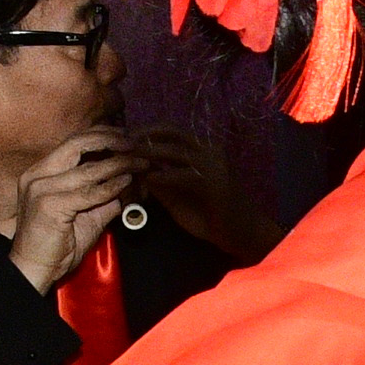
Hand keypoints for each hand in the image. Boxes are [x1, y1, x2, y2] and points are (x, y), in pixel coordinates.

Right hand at [0, 135, 137, 289]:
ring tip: (139, 163)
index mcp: (40, 173)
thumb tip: (128, 182)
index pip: (72, 142)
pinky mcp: (50, 205)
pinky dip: (111, 186)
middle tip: (134, 143)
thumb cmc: (56, 244)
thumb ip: (102, 196)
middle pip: (77, 144)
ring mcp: (41, 189)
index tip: (124, 136)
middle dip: (110, 140)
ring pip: (88, 169)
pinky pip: (89, 192)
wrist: (34, 269)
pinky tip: (126, 182)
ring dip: (119, 164)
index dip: (100, 135)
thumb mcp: (83, 214)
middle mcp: (37, 176)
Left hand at [110, 129, 235, 251]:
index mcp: (202, 150)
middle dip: (145, 135)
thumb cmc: (213, 217)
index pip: (171, 131)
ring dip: (151, 152)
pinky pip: (185, 175)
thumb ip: (162, 184)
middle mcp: (209, 151)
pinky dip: (165, 175)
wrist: (243, 233)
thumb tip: (139, 172)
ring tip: (130, 157)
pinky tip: (149, 179)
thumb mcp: (180, 197)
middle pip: (172, 132)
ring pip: (177, 150)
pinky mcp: (214, 183)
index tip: (125, 138)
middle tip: (122, 143)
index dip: (147, 132)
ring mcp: (213, 165)